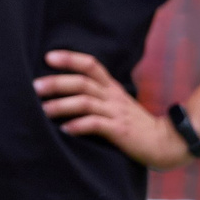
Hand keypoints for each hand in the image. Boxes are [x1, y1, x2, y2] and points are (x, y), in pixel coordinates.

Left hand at [35, 50, 189, 169]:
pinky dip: (78, 126)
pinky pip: (95, 124)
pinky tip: (64, 130)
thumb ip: (97, 95)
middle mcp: (113, 96)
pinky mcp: (120, 131)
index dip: (71, 58)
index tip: (48, 57)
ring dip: (62, 106)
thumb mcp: (116, 103)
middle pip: (83, 82)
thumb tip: (62, 90)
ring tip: (44, 110)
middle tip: (35, 87)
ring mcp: (116, 113)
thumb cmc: (134, 124)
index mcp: (112, 87)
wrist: (164, 143)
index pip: (91, 65)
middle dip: (57, 83)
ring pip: (85, 102)